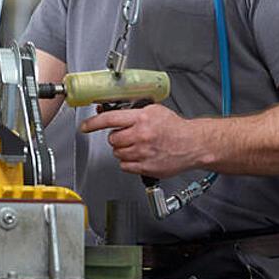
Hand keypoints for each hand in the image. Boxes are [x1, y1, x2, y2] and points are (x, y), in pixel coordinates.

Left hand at [79, 103, 208, 178]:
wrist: (193, 144)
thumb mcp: (154, 111)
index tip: (85, 126)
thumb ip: (133, 111)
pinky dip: (129, 162)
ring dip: (123, 150)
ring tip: (138, 146)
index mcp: (142, 118)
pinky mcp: (146, 167)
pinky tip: (140, 156)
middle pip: (112, 139)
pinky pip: (125, 166)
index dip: (93, 123)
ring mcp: (143, 152)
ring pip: (118, 153)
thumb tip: (109, 111)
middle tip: (130, 136)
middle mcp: (141, 135)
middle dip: (118, 138)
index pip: (110, 119)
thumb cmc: (175, 128)